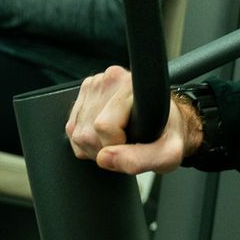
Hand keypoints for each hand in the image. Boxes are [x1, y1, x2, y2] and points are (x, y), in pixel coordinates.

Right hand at [64, 65, 186, 174]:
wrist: (166, 122)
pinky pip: (72, 129)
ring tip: (119, 138)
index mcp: (132, 87)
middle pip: (87, 133)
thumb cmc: (167, 135)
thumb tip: (104, 158)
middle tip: (126, 144)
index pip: (104, 126)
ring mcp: (94, 84)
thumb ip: (139, 160)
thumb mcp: (166, 155)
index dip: (116, 144)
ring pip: (77, 132)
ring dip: (95, 145)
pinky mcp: (84, 92)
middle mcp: (111, 79)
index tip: (133, 141)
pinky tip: (106, 133)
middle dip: (104, 148)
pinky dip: (87, 140)